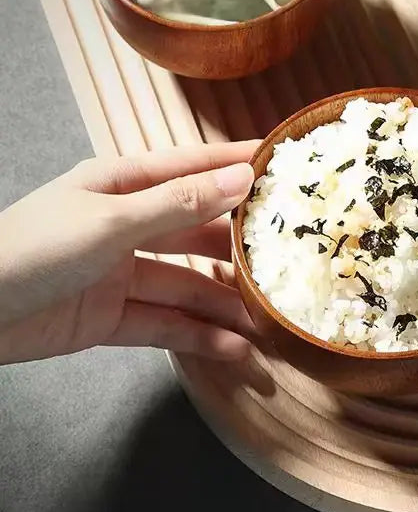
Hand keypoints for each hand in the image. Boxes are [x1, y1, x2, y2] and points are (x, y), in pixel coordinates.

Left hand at [0, 142, 259, 363]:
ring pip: (188, 284)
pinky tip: (235, 348)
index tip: (283, 163)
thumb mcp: (111, 221)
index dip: (236, 166)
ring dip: (226, 302)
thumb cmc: (34, 248)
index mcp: (122, 184)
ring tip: (270, 318)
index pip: (192, 168)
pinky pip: (167, 324)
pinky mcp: (114, 318)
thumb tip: (242, 178)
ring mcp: (122, 273)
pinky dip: (200, 337)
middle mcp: (129, 224)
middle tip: (289, 255)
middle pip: (197, 231)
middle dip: (240, 246)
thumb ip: (179, 204)